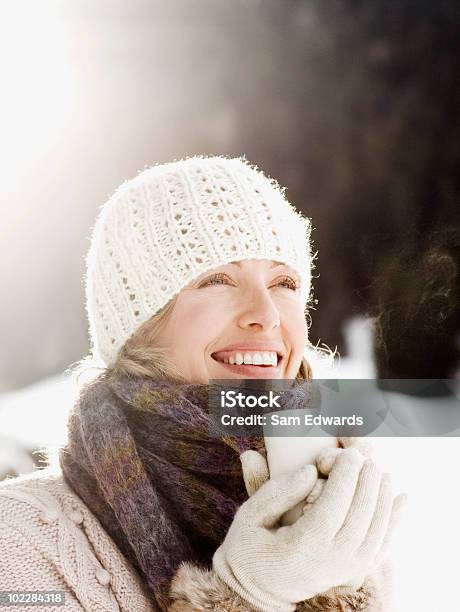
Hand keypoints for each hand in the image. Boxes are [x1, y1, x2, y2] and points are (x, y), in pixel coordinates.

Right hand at [215, 448, 405, 610]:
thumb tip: (309, 471)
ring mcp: (346, 569)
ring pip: (377, 529)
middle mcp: (330, 560)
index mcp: (303, 546)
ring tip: (380, 469)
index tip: (348, 453)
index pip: (335, 505)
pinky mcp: (353, 571)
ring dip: (383, 495)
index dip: (346, 476)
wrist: (258, 591)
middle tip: (363, 455)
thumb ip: (276, 491)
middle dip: (366, 479)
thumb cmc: (249, 547)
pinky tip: (402, 498)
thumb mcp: (249, 516)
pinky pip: (383, 545)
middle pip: (361, 514)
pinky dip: (395, 521)